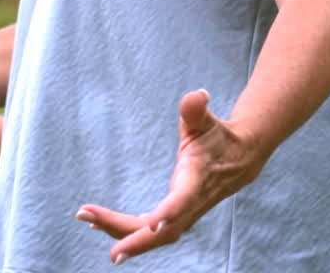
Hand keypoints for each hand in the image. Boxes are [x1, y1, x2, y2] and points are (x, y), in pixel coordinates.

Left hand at [75, 89, 267, 264]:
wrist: (241, 159)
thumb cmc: (218, 138)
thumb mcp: (206, 121)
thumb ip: (196, 110)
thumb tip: (197, 95)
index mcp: (197, 180)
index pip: (184, 200)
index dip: (170, 213)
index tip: (152, 223)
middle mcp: (190, 204)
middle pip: (163, 231)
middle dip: (130, 234)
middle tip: (92, 221)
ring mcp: (184, 215)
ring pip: (153, 236)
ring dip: (120, 232)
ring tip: (88, 217)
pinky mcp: (176, 218)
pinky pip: (150, 231)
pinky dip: (125, 230)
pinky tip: (100, 224)